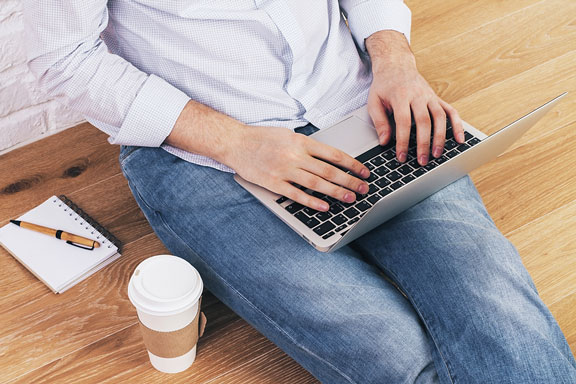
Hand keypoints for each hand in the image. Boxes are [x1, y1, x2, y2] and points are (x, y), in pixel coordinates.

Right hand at [224, 125, 369, 211]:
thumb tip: (329, 158)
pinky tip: (325, 206)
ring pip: (316, 183)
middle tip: (364, 189)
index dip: (352, 164)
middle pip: (329, 170)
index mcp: (301, 142)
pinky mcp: (273, 183)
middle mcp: (295, 155)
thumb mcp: (289, 135)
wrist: (236, 143)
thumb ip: (307, 146)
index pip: (334, 154)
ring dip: (336, 192)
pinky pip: (296, 194)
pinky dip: (312, 201)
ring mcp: (284, 170)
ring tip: (350, 198)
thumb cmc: (262, 138)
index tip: (364, 172)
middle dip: (349, 181)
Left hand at [366, 31, 464, 164]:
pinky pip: (451, 111)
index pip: (403, 121)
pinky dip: (457, 125)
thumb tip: (384, 142)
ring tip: (437, 155)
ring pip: (440, 117)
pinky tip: (459, 140)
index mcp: (400, 96)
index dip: (403, 141)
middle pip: (424, 121)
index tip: (402, 157)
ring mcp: (430, 96)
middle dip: (424, 143)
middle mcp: (418, 95)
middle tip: (421, 161)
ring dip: (440, 137)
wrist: (396, 65)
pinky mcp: (437, 98)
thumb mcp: (374, 101)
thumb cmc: (384, 86)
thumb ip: (379, 121)